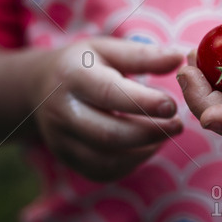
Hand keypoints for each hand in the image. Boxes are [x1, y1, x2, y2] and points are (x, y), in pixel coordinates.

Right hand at [32, 38, 183, 181]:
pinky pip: (103, 171)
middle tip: (178, 124)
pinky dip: (132, 163)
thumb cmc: (85, 64)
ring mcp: (60, 139)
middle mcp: (62, 111)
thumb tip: (180, 57)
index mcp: (73, 76)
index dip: (143, 103)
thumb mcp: (109, 50)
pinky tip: (148, 146)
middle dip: (150, 133)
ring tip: (166, 134)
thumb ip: (144, 56)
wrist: (41, 87)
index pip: (109, 94)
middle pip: (109, 134)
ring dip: (144, 150)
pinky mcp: (67, 158)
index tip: (172, 105)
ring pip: (107, 159)